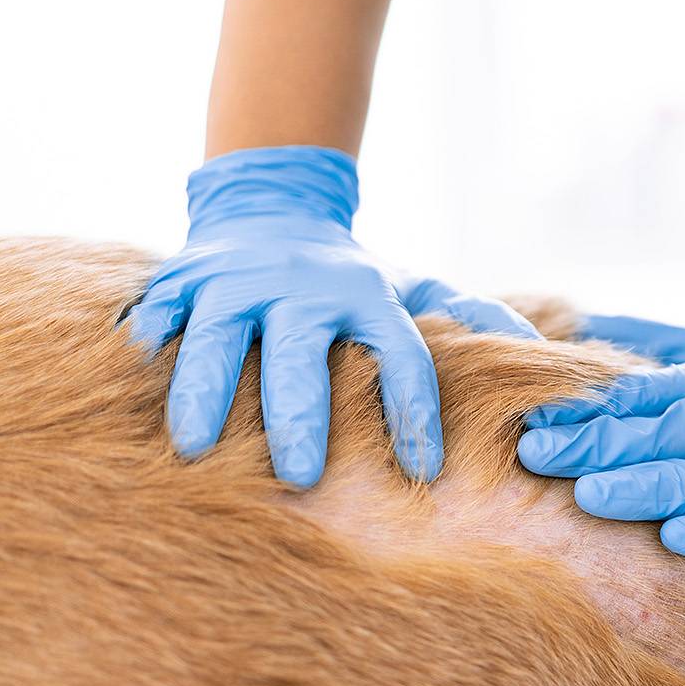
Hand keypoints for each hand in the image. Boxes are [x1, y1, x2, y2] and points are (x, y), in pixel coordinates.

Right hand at [123, 146, 538, 487]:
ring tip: (196, 451)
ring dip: (208, 392)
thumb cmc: (352, 277)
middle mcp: (304, 290)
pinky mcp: (183, 278)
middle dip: (302, 415)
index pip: (400, 356)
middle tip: (301, 478)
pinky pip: (162, 310)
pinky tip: (137, 375)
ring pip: (219, 338)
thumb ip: (472, 314)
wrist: (273, 207)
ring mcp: (238, 282)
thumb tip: (547, 354)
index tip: (423, 470)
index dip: (415, 411)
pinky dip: (151, 339)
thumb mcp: (414, 288)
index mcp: (368, 298)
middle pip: (302, 354)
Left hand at [518, 319, 684, 562]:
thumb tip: (573, 313)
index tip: (528, 415)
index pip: (635, 394)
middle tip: (536, 454)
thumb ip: (651, 340)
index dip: (582, 408)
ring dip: (640, 488)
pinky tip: (675, 537)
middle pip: (653, 435)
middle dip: (593, 445)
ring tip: (590, 494)